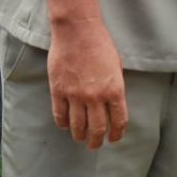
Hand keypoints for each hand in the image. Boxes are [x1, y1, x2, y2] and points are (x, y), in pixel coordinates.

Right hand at [47, 18, 127, 148]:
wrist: (78, 32)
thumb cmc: (101, 45)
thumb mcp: (117, 66)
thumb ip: (114, 87)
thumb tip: (112, 104)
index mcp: (114, 90)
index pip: (118, 120)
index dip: (117, 133)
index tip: (114, 138)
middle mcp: (95, 96)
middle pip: (96, 128)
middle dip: (97, 140)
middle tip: (95, 145)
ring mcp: (75, 95)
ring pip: (77, 126)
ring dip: (80, 136)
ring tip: (81, 139)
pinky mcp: (58, 91)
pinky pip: (60, 115)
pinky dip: (63, 124)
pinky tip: (66, 126)